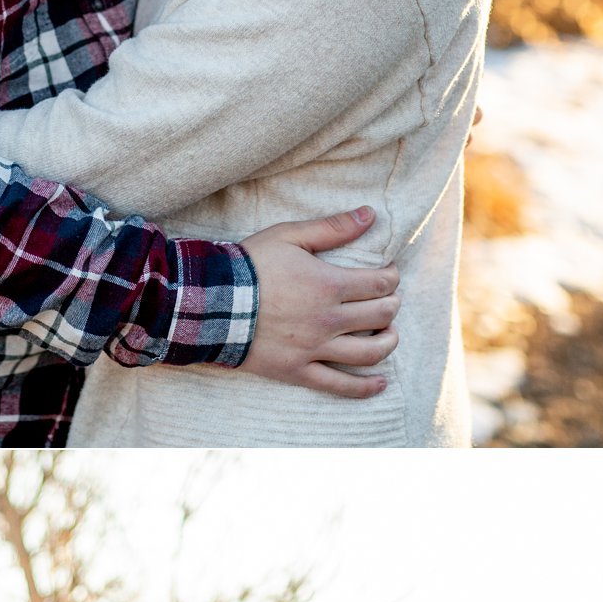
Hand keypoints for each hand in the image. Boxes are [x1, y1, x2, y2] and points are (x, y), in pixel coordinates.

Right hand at [239, 208, 401, 396]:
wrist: (211, 302)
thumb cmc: (250, 265)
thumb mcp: (289, 236)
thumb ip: (332, 228)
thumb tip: (369, 214)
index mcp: (329, 285)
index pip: (380, 283)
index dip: (391, 277)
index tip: (389, 274)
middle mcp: (328, 319)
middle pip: (380, 316)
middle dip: (391, 306)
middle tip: (388, 300)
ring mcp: (314, 348)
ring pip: (369, 352)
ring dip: (388, 342)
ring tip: (389, 334)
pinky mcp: (298, 370)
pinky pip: (339, 385)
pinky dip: (365, 387)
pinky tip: (380, 383)